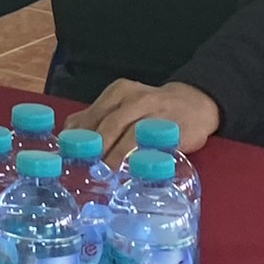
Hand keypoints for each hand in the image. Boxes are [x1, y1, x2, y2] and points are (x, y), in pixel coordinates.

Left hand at [64, 79, 220, 161]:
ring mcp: (156, 112)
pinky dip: (143, 156)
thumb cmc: (151, 109)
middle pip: (109, 124)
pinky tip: (134, 169)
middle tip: (86, 168)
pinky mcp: (174, 127)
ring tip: (106, 172)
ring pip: (130, 133)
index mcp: (118, 92)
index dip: (80, 137)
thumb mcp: (123, 105)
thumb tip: (69, 135)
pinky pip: (155, 143)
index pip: (92, 115)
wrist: (195, 102)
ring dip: (116, 154)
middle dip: (96, 147)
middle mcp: (135, 98)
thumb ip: (98, 117)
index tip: (69, 156)